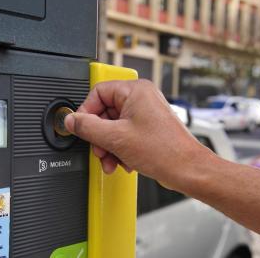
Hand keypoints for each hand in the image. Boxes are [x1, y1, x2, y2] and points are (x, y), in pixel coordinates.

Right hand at [64, 79, 210, 191]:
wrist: (187, 170)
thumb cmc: (165, 151)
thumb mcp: (116, 138)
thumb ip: (88, 127)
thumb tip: (72, 121)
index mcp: (135, 90)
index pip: (98, 93)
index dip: (86, 112)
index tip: (80, 128)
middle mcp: (141, 98)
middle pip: (105, 112)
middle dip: (99, 136)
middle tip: (99, 150)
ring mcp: (145, 113)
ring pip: (113, 126)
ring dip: (108, 146)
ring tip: (111, 160)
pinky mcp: (148, 128)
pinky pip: (124, 134)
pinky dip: (120, 149)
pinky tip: (123, 162)